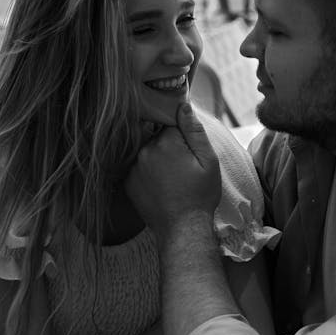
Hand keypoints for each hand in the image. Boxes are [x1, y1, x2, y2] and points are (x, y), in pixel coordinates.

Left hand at [126, 103, 220, 234]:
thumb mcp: (208, 161)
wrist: (183, 229)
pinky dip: (146, 172)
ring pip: (146, 151)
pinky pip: (137, 167)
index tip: (187, 147)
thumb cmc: (200, 196)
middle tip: (182, 167)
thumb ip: (195, 131)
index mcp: (166, 142)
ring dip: (156, 158)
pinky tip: (160, 185)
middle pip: (156, 136)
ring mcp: (133, 167)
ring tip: (171, 178)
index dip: (180, 133)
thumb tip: (183, 105)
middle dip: (168, 145)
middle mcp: (145, 151)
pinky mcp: (127, 182)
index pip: (170, 122)